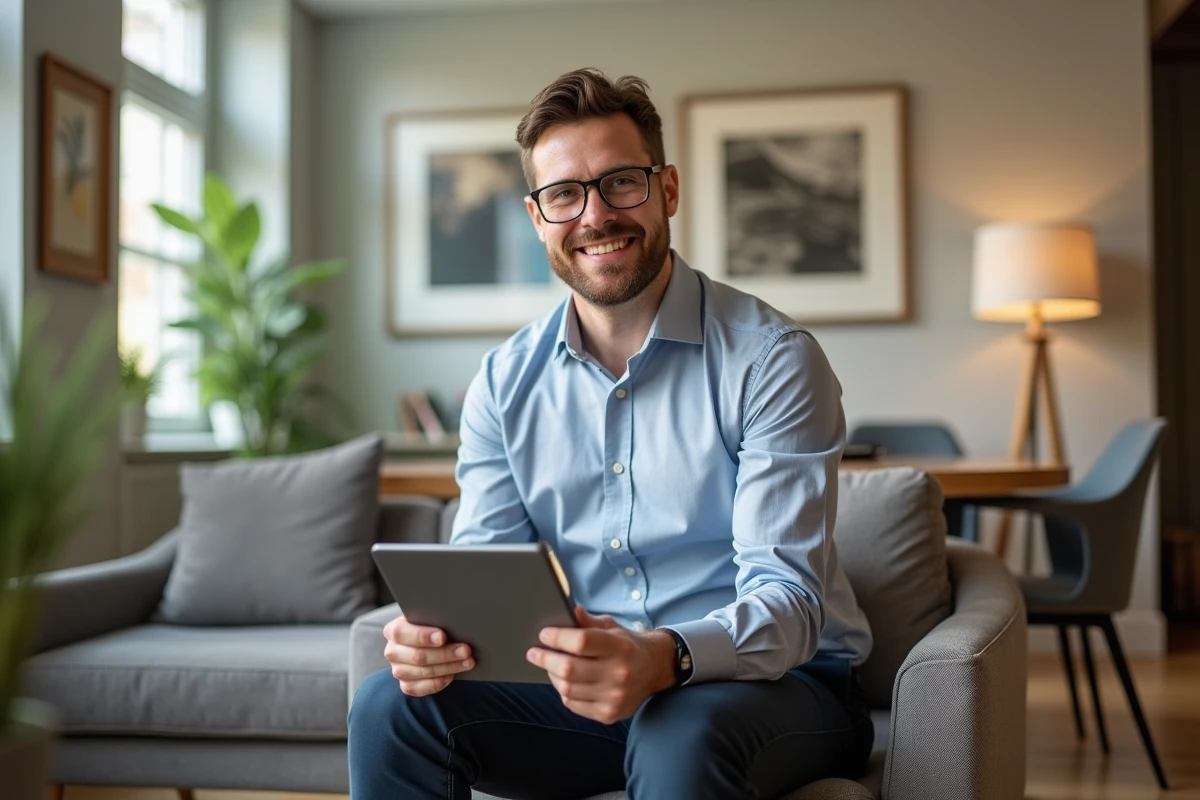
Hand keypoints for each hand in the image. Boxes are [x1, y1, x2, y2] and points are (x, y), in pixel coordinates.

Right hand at [382, 614, 474, 696]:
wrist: (430, 643)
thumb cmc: (432, 627)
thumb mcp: (431, 619)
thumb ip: (436, 619)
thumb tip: (454, 621)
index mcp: (394, 630)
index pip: (401, 633)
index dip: (422, 636)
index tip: (442, 637)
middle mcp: (392, 651)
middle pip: (417, 655)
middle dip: (445, 653)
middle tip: (466, 650)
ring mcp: (398, 670)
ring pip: (422, 672)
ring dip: (448, 667)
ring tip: (468, 662)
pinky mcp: (406, 685)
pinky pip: (420, 688)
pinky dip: (437, 682)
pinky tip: (451, 676)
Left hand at [526, 607, 676, 724]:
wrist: (655, 670)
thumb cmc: (627, 645)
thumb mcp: (613, 627)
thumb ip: (589, 622)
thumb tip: (570, 612)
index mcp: (620, 647)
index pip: (581, 642)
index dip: (557, 638)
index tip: (544, 635)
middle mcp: (619, 673)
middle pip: (569, 668)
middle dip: (546, 659)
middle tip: (534, 653)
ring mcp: (614, 697)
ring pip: (567, 689)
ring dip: (552, 676)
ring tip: (549, 666)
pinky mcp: (609, 714)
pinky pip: (573, 704)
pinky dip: (564, 692)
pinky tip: (564, 682)